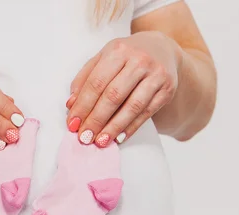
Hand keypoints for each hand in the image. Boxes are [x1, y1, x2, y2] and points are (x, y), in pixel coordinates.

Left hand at [66, 31, 180, 146]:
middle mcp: (139, 60)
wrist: (161, 48)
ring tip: (100, 141)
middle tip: (84, 137)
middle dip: (96, 119)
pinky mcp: (167, 89)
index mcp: (118, 51)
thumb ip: (84, 79)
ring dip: (114, 127)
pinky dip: (131, 127)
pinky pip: (147, 113)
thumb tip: (71, 104)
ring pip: (132, 106)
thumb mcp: (103, 59)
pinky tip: (119, 138)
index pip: (96, 83)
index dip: (83, 106)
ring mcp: (156, 74)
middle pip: (113, 95)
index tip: (72, 124)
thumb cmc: (126, 57)